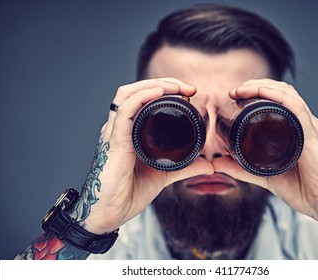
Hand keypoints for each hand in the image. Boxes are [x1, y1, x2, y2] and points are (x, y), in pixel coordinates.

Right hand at [74, 78, 212, 233]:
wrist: (108, 215)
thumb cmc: (127, 194)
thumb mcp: (163, 176)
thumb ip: (185, 168)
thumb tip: (209, 166)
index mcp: (127, 132)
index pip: (140, 99)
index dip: (163, 90)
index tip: (188, 93)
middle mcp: (117, 128)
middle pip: (134, 90)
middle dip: (162, 83)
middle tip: (187, 87)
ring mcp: (114, 133)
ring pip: (128, 94)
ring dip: (154, 85)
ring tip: (177, 87)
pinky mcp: (114, 143)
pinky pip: (125, 112)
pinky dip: (142, 97)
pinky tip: (159, 93)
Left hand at [212, 78, 317, 222]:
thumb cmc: (304, 190)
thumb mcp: (265, 176)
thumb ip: (242, 169)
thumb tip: (217, 164)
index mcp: (296, 129)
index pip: (279, 99)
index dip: (257, 91)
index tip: (234, 95)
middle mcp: (305, 123)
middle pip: (282, 91)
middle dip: (257, 85)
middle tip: (235, 91)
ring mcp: (309, 127)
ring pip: (287, 94)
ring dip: (263, 86)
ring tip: (241, 90)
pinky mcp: (312, 136)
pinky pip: (296, 108)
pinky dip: (277, 96)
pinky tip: (260, 92)